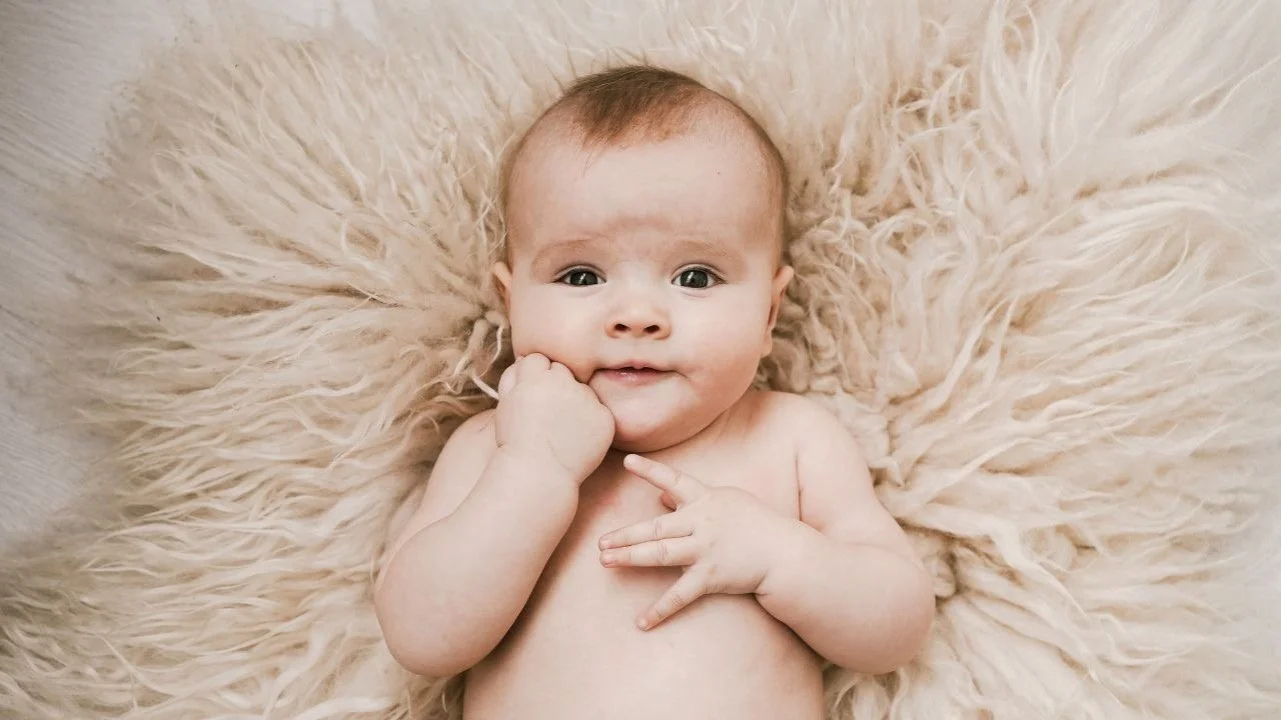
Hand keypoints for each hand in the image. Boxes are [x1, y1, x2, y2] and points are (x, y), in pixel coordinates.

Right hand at [495, 353, 613, 482]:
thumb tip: (525, 359)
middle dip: (555, 385)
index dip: (533, 378)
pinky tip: (577, 438)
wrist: (538, 476)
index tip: (532, 398)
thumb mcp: (505, 405)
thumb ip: (512, 376)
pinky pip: (599, 411)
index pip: (538, 360)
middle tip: (548, 414)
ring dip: (576, 402)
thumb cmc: (516, 442)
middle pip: (562, 370)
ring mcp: (586, 399)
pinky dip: (591, 422)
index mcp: (534, 377)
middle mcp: (562, 382)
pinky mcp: (604, 417)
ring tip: (562, 429)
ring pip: (583, 390)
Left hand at [598, 454, 793, 629]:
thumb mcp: (727, 501)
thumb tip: (662, 496)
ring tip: (606, 561)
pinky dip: (660, 609)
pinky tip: (641, 621)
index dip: (650, 471)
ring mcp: (705, 550)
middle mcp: (702, 523)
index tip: (628, 461)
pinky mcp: (711, 576)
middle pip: (657, 527)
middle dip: (627, 534)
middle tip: (601, 541)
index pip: (675, 480)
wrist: (784, 553)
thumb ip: (692, 498)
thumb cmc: (755, 523)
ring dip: (631, 557)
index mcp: (706, 499)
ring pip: (661, 554)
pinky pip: (680, 595)